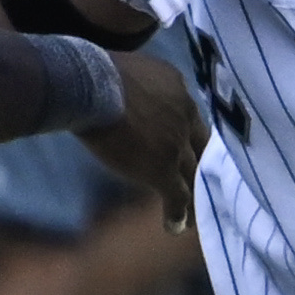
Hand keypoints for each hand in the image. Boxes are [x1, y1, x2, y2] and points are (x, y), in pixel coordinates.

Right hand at [78, 48, 207, 230]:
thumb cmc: (95, 71)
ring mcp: (176, 143)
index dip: (188, 131)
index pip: (189, 114)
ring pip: (193, 173)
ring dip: (194, 192)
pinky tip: (175, 226)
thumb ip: (141, 83)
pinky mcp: (162, 168)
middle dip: (202, 162)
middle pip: (201, 145)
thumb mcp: (130, 67)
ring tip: (195, 211)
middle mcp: (185, 114)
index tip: (186, 143)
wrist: (91, 85)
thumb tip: (126, 91)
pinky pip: (178, 195)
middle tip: (203, 179)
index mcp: (177, 87)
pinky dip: (179, 213)